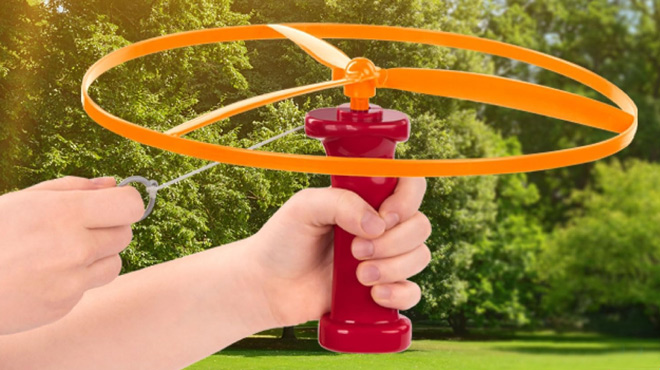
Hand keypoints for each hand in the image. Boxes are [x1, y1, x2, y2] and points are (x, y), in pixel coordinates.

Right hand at [0, 176, 143, 333]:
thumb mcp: (23, 200)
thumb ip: (73, 188)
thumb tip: (113, 184)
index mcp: (64, 213)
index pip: (129, 205)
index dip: (125, 203)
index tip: (114, 204)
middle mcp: (73, 247)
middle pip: (125, 234)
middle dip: (109, 229)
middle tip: (79, 229)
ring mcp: (71, 279)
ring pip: (114, 262)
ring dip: (98, 256)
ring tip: (62, 253)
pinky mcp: (65, 304)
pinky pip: (90, 286)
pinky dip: (77, 279)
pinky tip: (47, 274)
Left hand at [250, 177, 430, 326]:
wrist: (267, 285)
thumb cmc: (283, 240)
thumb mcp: (305, 207)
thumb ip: (341, 202)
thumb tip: (377, 225)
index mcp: (366, 198)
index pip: (410, 185)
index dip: (408, 200)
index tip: (384, 216)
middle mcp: (380, 226)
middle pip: (420, 226)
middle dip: (394, 242)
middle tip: (355, 251)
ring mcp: (383, 258)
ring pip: (420, 257)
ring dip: (393, 268)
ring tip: (358, 276)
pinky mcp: (381, 289)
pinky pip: (413, 292)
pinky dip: (399, 294)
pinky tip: (374, 295)